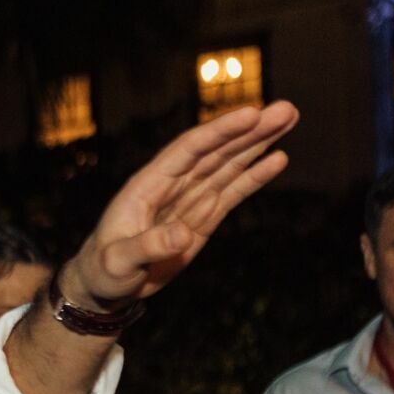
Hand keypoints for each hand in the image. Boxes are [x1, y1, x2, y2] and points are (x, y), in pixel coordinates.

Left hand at [60, 102, 298, 308]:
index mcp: (147, 186)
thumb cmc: (104, 271)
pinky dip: (254, 175)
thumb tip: (182, 235)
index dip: (219, 132)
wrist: (106, 284)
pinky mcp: (202, 216)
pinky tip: (278, 158)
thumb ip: (147, 247)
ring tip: (288, 117)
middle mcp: (171, 185)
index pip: (187, 151)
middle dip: (250, 130)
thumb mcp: (119, 263)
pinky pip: (232, 192)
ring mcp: (189, 199)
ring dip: (258, 142)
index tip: (251, 113)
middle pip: (215, 151)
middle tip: (286, 108)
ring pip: (228, 164)